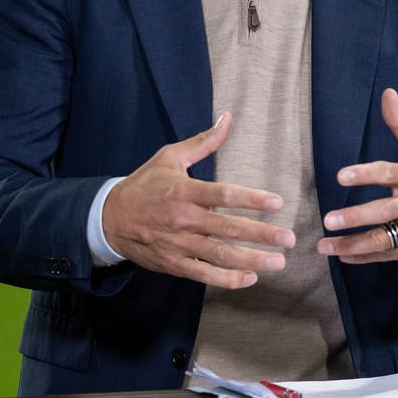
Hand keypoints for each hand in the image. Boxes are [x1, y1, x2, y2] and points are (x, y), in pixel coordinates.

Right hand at [100, 113, 294, 288]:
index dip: (252, 199)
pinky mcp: (174, 263)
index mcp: (184, 191)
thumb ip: (203, 142)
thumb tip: (227, 118)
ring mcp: (178, 244)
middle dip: (261, 234)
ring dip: (251, 260)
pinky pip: (204, 274)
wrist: (109, 218)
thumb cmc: (145, 184)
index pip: (223, 195)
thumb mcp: (170, 157)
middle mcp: (183, 219)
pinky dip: (227, 279)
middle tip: (288, 239)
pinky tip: (250, 278)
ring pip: (220, 255)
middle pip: (227, 228)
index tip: (277, 203)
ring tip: (278, 262)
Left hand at [317, 89, 397, 262]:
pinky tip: (344, 255)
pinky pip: (391, 255)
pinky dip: (366, 257)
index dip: (364, 175)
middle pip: (383, 212)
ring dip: (352, 244)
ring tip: (325, 245)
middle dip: (354, 217)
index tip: (341, 176)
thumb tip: (387, 92)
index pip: (387, 173)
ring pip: (384, 239)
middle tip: (328, 219)